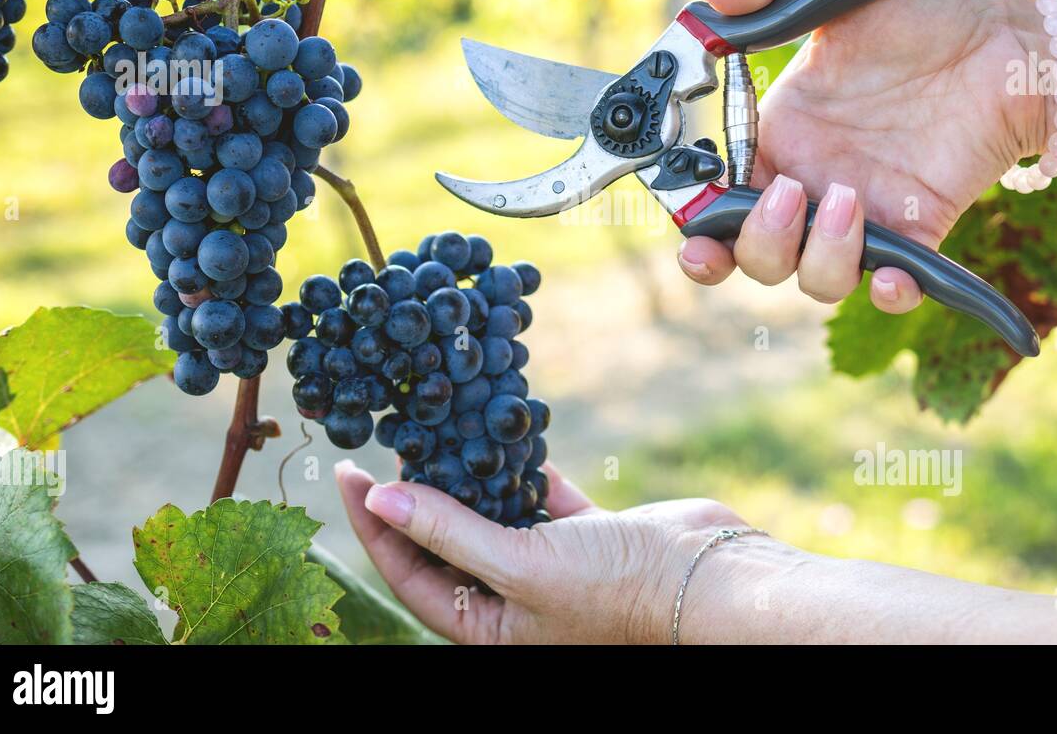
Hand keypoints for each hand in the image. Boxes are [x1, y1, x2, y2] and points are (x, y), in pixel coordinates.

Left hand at [335, 459, 754, 643]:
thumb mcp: (520, 566)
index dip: (372, 525)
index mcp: (487, 627)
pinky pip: (540, 495)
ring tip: (437, 429)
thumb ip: (449, 531)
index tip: (348, 473)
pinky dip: (523, 466)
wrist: (708, 580)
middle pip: (444, 542)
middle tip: (388, 444)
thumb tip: (380, 500)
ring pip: (491, 513)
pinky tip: (506, 431)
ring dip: (467, 474)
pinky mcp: (586, 533)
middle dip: (414, 496)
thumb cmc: (614, 592)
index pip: (408, 572)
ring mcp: (550, 563)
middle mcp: (513, 597)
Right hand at [677, 0, 1041, 312]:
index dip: (699, 231)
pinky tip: (892, 275)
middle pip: (756, 256)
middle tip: (787, 194)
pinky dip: (887, 294)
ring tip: (845, 200)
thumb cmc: (924, 6)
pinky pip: (892, 289)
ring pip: (814, 278)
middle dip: (757, 242)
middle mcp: (811, 184)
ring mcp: (864, 213)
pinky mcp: (918, 231)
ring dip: (818, 255)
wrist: (1010, 37)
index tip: (695, 231)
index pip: (717, 206)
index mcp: (779, 138)